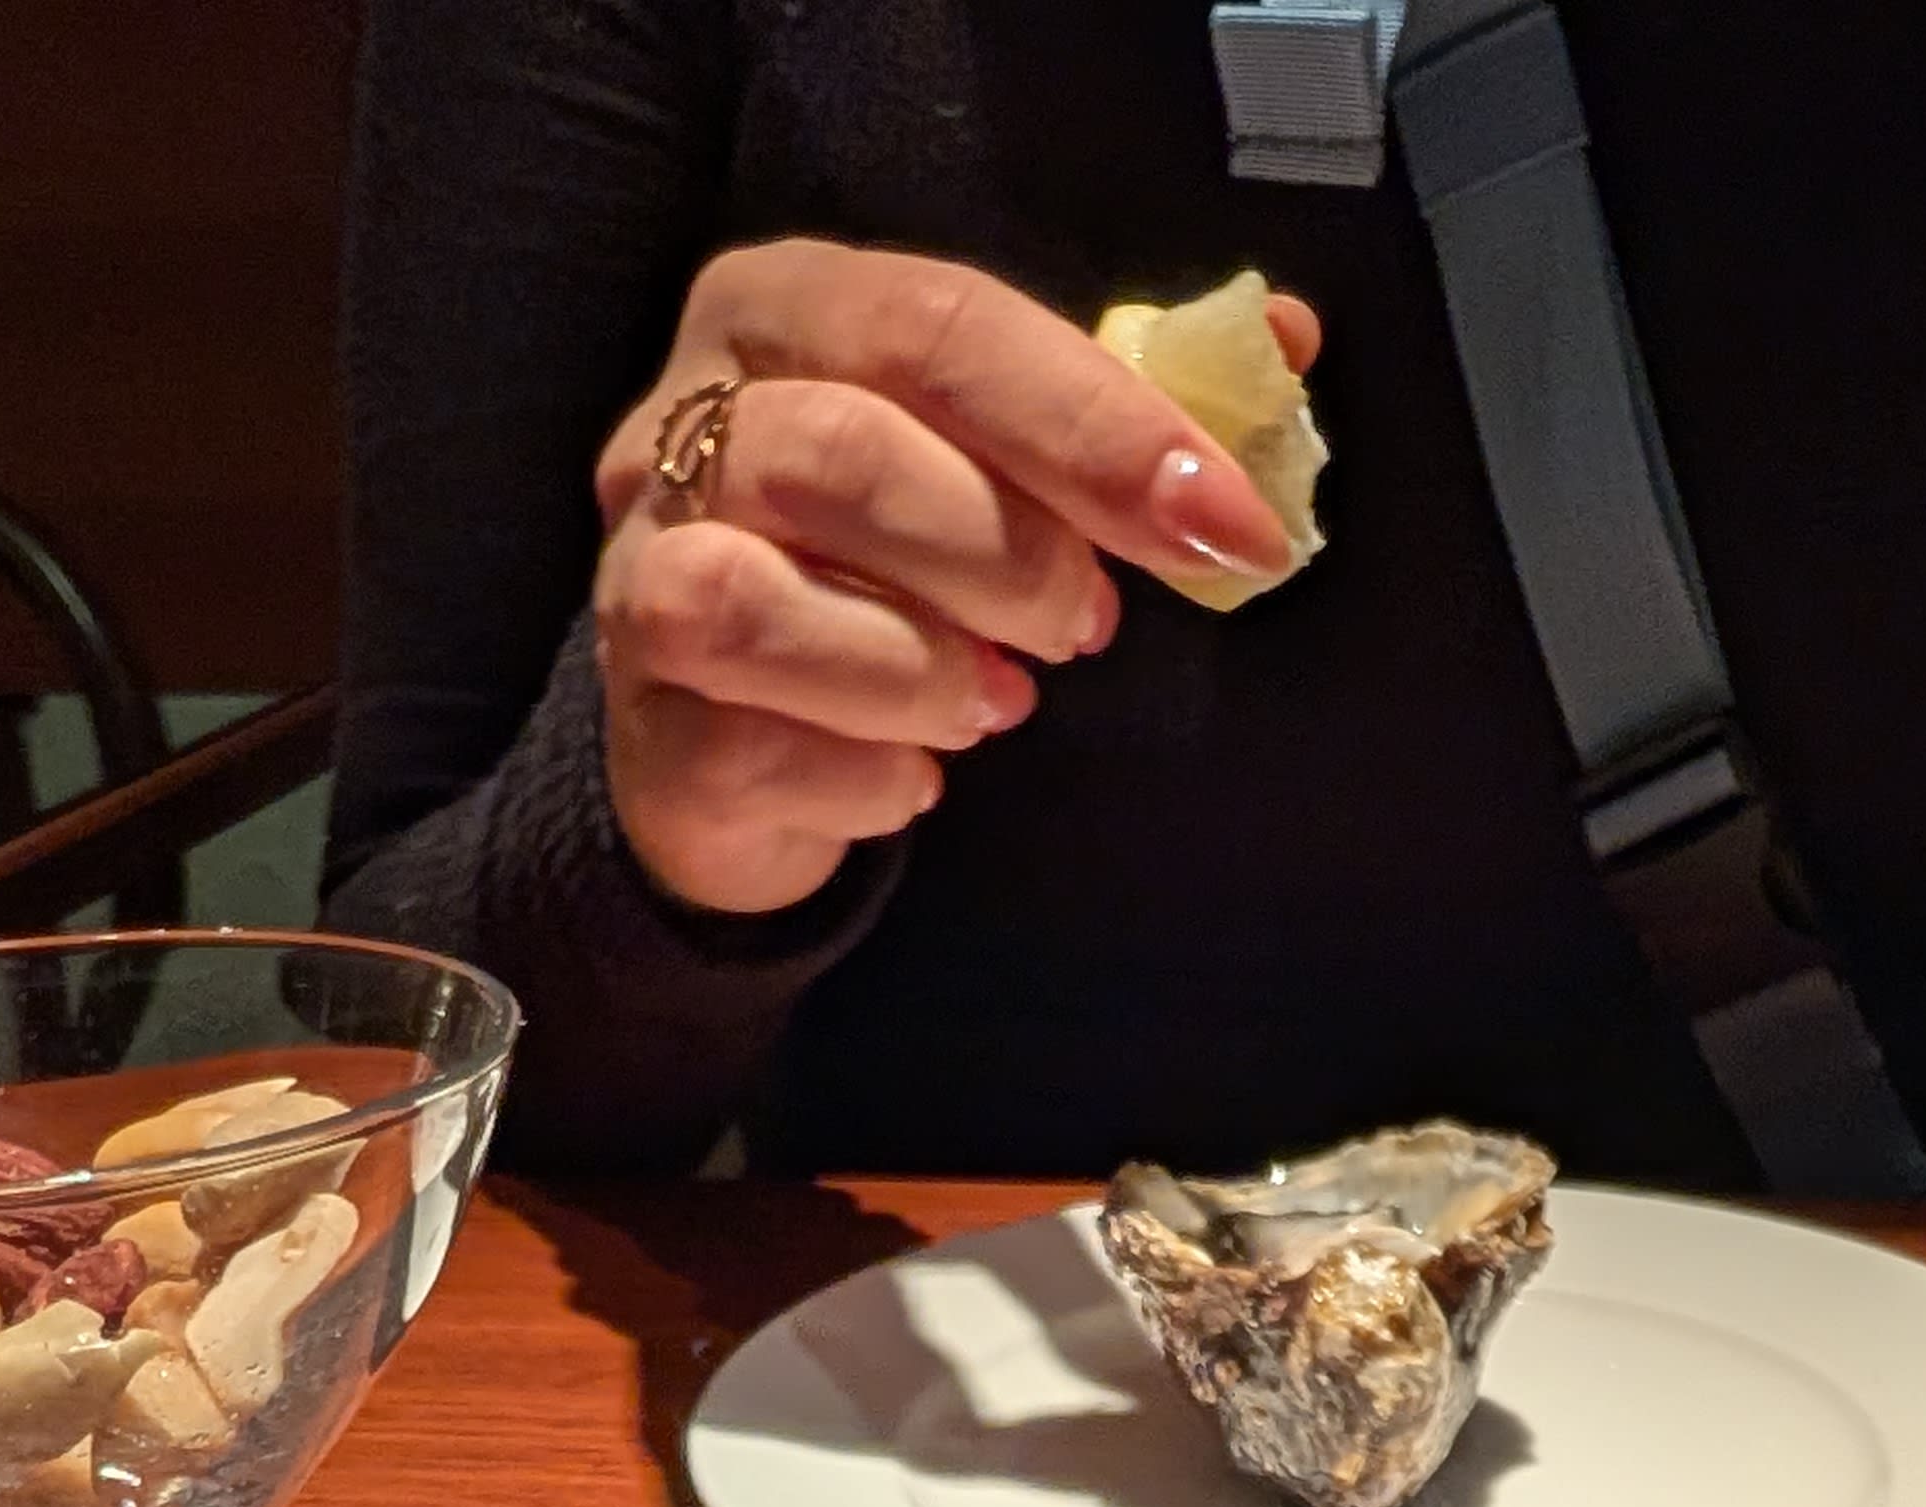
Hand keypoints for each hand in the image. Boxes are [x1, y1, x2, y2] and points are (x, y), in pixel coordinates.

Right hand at [593, 241, 1317, 917]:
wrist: (747, 735)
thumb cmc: (894, 567)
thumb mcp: (1007, 458)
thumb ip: (1129, 402)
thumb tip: (1285, 348)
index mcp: (786, 310)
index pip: (944, 330)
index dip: (1100, 430)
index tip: (1227, 528)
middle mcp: (679, 423)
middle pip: (847, 454)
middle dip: (1011, 555)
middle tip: (1086, 626)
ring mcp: (640, 574)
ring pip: (758, 602)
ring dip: (925, 668)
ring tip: (996, 701)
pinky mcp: (646, 725)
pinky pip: (752, 746)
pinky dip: (867, 777)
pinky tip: (914, 777)